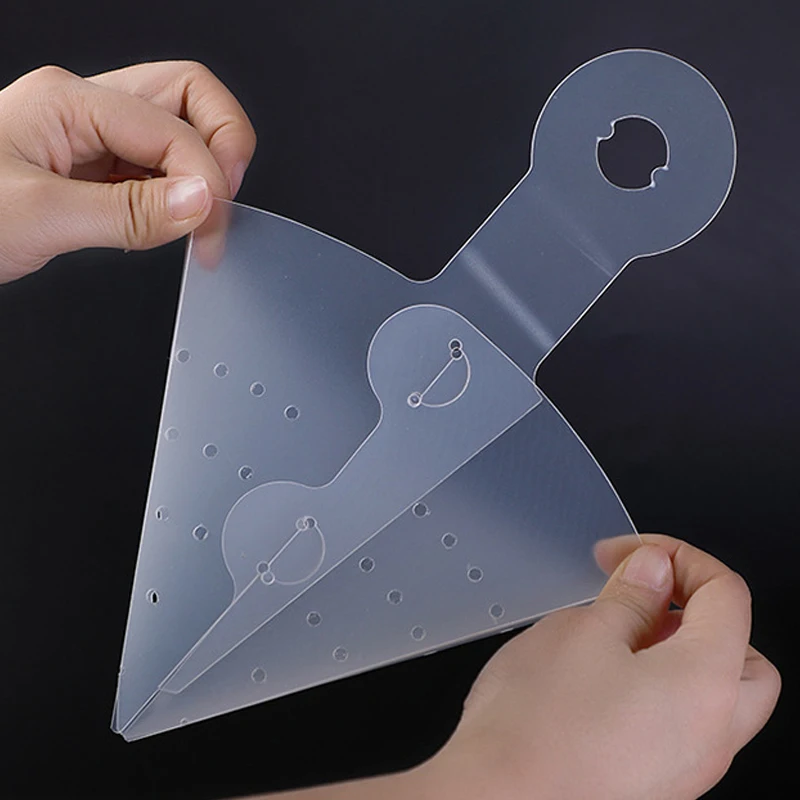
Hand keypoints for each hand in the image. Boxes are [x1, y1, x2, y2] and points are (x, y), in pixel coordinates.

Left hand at [0, 61, 255, 281]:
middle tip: (224, 203)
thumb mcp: (38, 217)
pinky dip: (178, 198)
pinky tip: (171, 224)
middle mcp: (85, 108)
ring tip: (202, 221)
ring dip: (204, 173)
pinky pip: (157, 172)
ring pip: (180, 132)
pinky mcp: (95, 172)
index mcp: (68, 101)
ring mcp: (91, 137)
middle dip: (223, 147)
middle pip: (188, 97)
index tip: (211, 228)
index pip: (172, 126)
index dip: (205, 177)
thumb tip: (201, 203)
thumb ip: (128, 212)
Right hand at [420, 534, 780, 799]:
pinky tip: (597, 682)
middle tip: (647, 595)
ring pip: (710, 696)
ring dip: (675, 653)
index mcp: (706, 684)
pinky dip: (654, 691)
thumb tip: (654, 571)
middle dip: (700, 614)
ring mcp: (686, 771)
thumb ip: (631, 596)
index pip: (727, 595)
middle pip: (742, 655)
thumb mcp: (581, 631)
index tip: (633, 554)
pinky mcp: (654, 788)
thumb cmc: (536, 728)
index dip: (679, 557)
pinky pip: (676, 727)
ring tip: (612, 635)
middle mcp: (712, 736)